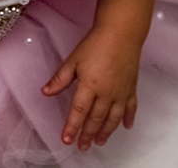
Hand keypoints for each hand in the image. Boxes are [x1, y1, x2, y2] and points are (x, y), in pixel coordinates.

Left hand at [42, 28, 141, 150]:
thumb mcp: (73, 59)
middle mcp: (106, 92)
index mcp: (90, 85)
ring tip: (100, 141)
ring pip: (113, 118)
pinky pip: (130, 108)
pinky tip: (126, 127)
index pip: (79, 112)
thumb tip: (46, 91)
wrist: (121, 32)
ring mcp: (120, 92)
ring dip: (106, 132)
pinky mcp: (131, 88)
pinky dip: (128, 118)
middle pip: (96, 119)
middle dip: (88, 134)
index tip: (67, 139)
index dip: (72, 127)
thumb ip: (60, 78)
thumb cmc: (97, 42)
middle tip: (83, 145)